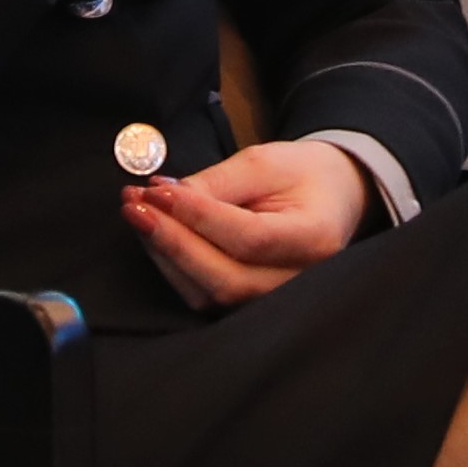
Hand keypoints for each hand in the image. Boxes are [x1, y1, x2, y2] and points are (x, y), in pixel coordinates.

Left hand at [124, 137, 371, 309]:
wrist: (333, 197)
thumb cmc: (303, 175)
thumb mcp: (265, 162)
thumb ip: (216, 183)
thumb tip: (162, 197)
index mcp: (315, 238)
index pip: (249, 238)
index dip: (198, 217)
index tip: (156, 191)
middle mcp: (300, 280)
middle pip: (226, 278)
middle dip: (172, 242)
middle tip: (133, 205)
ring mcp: (276, 300)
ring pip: (210, 293)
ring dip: (165, 254)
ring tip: (137, 211)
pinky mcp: (250, 305)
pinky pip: (206, 295)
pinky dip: (174, 266)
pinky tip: (155, 233)